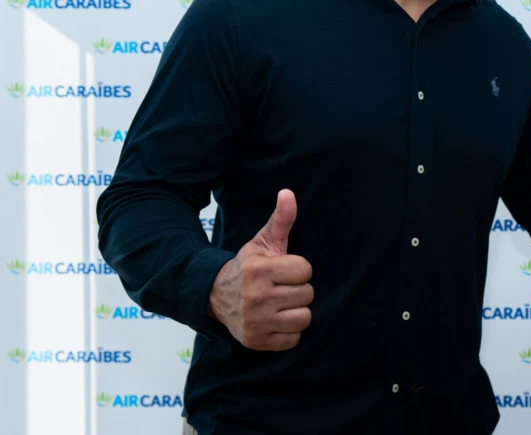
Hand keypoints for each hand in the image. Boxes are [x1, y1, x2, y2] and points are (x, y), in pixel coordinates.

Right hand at [208, 189, 313, 350]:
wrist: (217, 297)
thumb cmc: (249, 267)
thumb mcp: (263, 242)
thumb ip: (281, 219)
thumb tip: (288, 193)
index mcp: (259, 270)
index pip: (306, 270)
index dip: (298, 269)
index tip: (283, 270)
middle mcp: (256, 297)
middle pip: (307, 295)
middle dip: (297, 290)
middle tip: (280, 287)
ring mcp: (256, 322)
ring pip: (304, 318)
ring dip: (296, 311)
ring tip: (280, 304)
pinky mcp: (256, 342)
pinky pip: (294, 339)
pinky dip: (288, 332)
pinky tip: (275, 320)